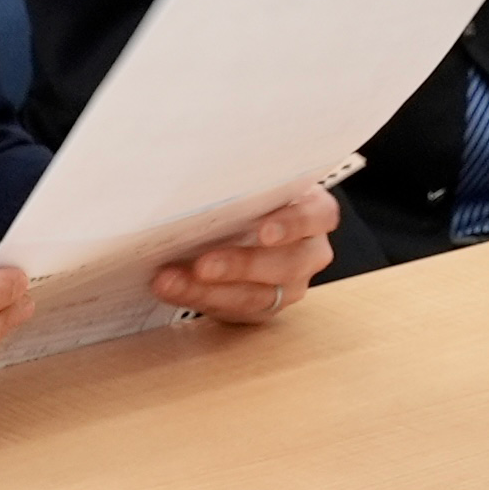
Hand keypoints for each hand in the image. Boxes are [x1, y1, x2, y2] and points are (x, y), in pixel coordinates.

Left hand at [153, 186, 338, 323]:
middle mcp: (308, 252)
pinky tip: (172, 288)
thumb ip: (240, 184)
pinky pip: (232, 310)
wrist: (238, 225)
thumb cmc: (248, 196)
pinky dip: (198, 298)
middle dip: (240, 266)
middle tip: (202, 265)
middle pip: (286, 264)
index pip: (317, 216)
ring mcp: (289, 286)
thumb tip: (193, 179)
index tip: (264, 232)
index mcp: (314, 212)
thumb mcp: (251, 184)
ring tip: (171, 281)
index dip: (293, 224)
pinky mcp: (262, 308)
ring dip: (209, 290)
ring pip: (257, 296)